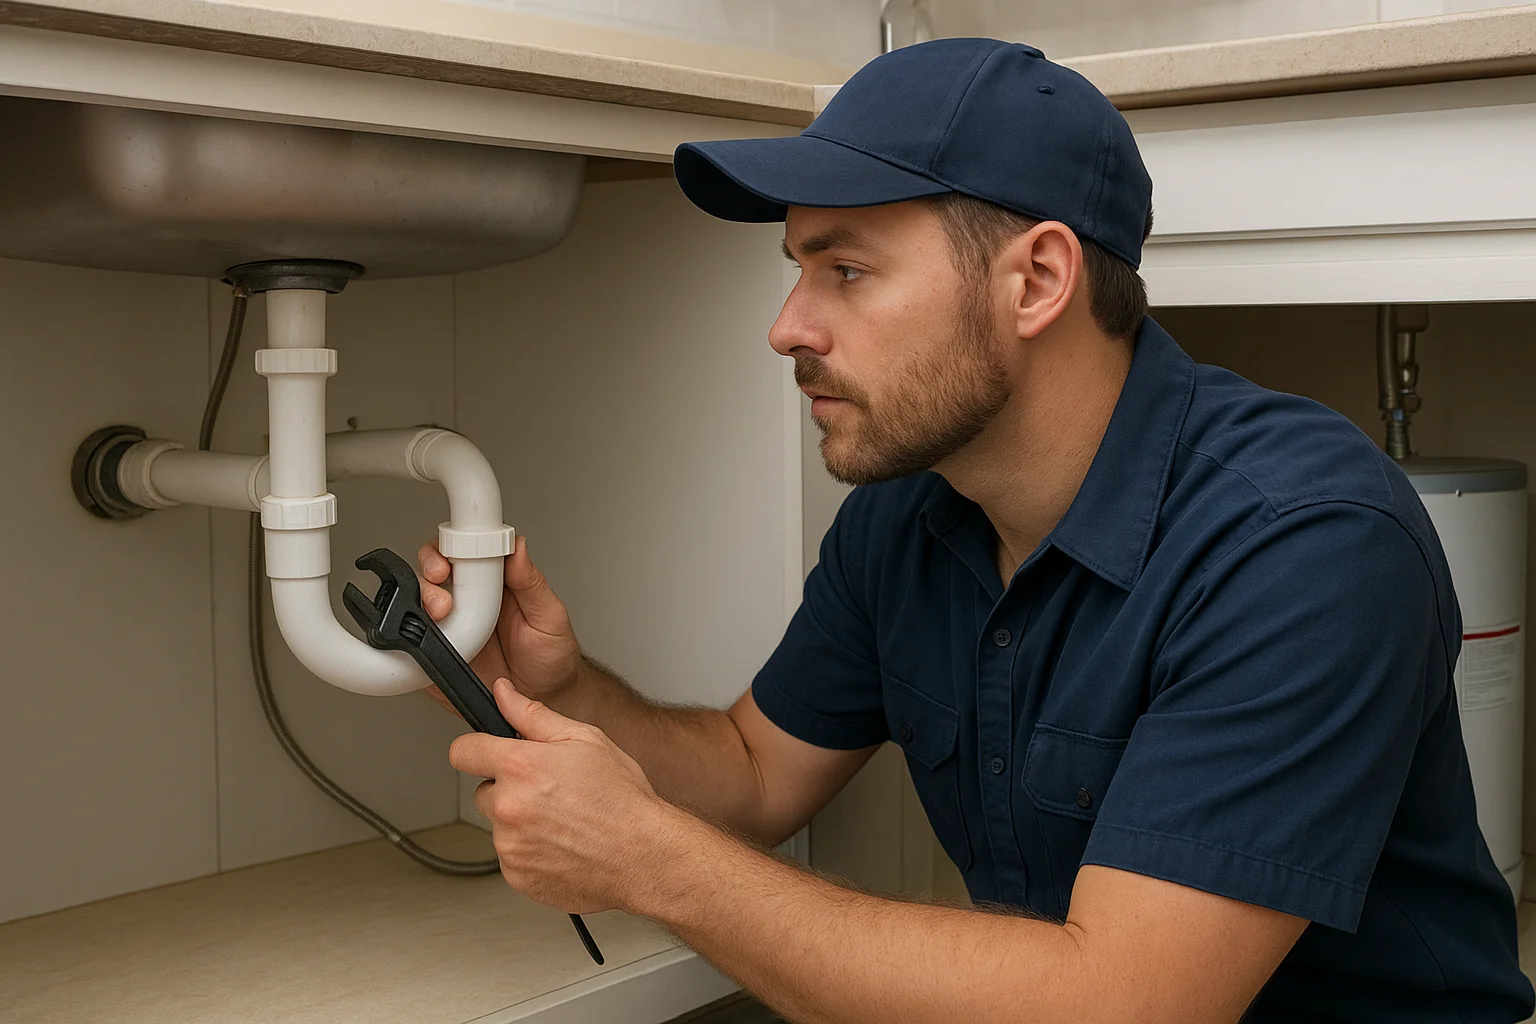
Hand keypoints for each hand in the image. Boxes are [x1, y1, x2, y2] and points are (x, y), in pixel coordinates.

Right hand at [417, 536, 584, 705]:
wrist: (543, 697)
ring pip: (415, 603)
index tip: (449, 562)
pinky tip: (422, 640)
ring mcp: (449, 626)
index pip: (461, 551)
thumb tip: (518, 547)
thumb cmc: (550, 655)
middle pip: (430, 574)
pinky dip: (407, 638)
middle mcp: (467, 599)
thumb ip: (532, 582)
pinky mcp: (437, 653)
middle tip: (443, 597)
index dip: (448, 550)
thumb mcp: (549, 616)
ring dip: (419, 605)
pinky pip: (411, 642)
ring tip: (440, 617)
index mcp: (493, 582)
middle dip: (428, 578)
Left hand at [449, 679, 684, 913]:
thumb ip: (533, 715)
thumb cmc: (622, 799)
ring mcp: (510, 846)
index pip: (463, 751)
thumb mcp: (585, 740)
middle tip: (550, 793)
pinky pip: (512, 857)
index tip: (488, 754)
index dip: (477, 748)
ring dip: (522, 823)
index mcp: (520, 767)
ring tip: (564, 821)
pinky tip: (563, 845)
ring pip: (500, 826)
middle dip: (509, 789)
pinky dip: (531, 852)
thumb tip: (504, 694)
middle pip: (484, 791)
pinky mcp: (517, 876)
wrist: (644, 855)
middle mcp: (509, 807)